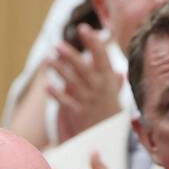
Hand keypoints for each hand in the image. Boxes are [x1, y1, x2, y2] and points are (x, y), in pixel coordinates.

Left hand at [49, 25, 123, 142]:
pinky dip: (57, 94)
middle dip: (71, 55)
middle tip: (58, 44)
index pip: (102, 57)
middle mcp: (99, 89)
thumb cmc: (110, 116)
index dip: (93, 42)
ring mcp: (89, 101)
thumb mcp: (116, 98)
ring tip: (49, 59)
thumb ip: (115, 84)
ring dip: (60, 70)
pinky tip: (48, 86)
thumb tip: (120, 72)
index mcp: (108, 81)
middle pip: (84, 68)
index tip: (85, 28)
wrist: (109, 140)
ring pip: (73, 82)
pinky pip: (67, 102)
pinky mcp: (79, 114)